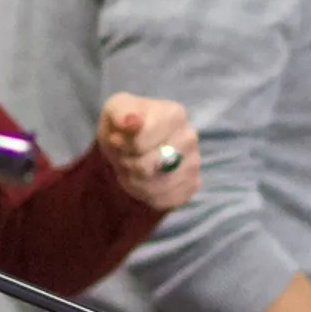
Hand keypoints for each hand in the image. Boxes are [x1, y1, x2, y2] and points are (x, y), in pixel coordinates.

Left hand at [95, 93, 199, 211]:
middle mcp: (190, 137)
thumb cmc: (124, 123)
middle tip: (124, 156)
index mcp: (175, 114)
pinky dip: (146, 195)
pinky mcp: (192, 184)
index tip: (117, 139)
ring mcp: (194, 162)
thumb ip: (121, 114)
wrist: (134, 139)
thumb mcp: (116, 111)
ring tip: (132, 168)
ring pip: (155, 187)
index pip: (140, 143)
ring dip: (134, 182)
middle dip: (128, 164)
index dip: (121, 146)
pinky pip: (164, 200)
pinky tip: (144, 181)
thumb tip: (132, 120)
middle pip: (147, 167)